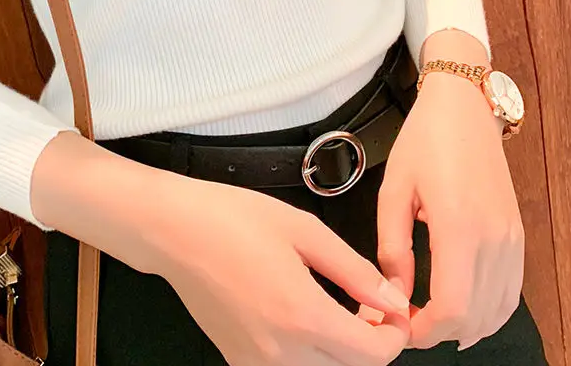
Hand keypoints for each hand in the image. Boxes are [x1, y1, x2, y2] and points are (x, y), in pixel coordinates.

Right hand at [155, 177, 410, 365]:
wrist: (174, 231)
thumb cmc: (231, 220)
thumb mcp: (304, 230)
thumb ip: (354, 270)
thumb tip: (391, 298)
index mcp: (302, 315)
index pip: (375, 355)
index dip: (396, 333)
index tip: (393, 308)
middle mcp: (281, 352)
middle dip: (371, 341)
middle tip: (367, 303)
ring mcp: (257, 363)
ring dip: (340, 350)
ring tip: (334, 307)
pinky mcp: (240, 362)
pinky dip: (308, 352)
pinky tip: (300, 315)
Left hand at [376, 30, 523, 351]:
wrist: (464, 106)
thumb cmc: (425, 139)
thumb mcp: (394, 189)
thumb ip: (393, 247)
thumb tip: (394, 293)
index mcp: (459, 225)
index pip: (453, 307)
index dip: (425, 330)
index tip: (399, 325)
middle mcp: (494, 238)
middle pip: (477, 318)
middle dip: (439, 331)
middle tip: (406, 321)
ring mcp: (512, 238)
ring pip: (499, 310)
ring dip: (465, 325)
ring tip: (428, 316)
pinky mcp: (518, 234)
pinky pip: (512, 291)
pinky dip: (489, 311)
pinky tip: (463, 309)